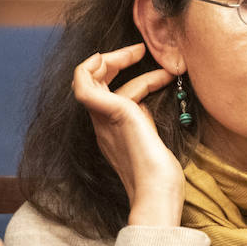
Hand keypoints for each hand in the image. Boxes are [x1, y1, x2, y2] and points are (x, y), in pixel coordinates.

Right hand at [72, 43, 184, 226]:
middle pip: (96, 84)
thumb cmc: (162, 179)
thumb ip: (146, 124)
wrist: (158, 195)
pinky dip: (93, 66)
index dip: (132, 78)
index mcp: (113, 133)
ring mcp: (104, 120)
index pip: (113, 97)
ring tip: (141, 51)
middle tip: (140, 50)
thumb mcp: (153, 142)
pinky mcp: (112, 113)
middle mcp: (103, 126)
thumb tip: (149, 104)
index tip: (159, 71)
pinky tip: (127, 56)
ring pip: (88, 79)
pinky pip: (84, 85)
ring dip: (113, 58)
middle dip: (115, 62)